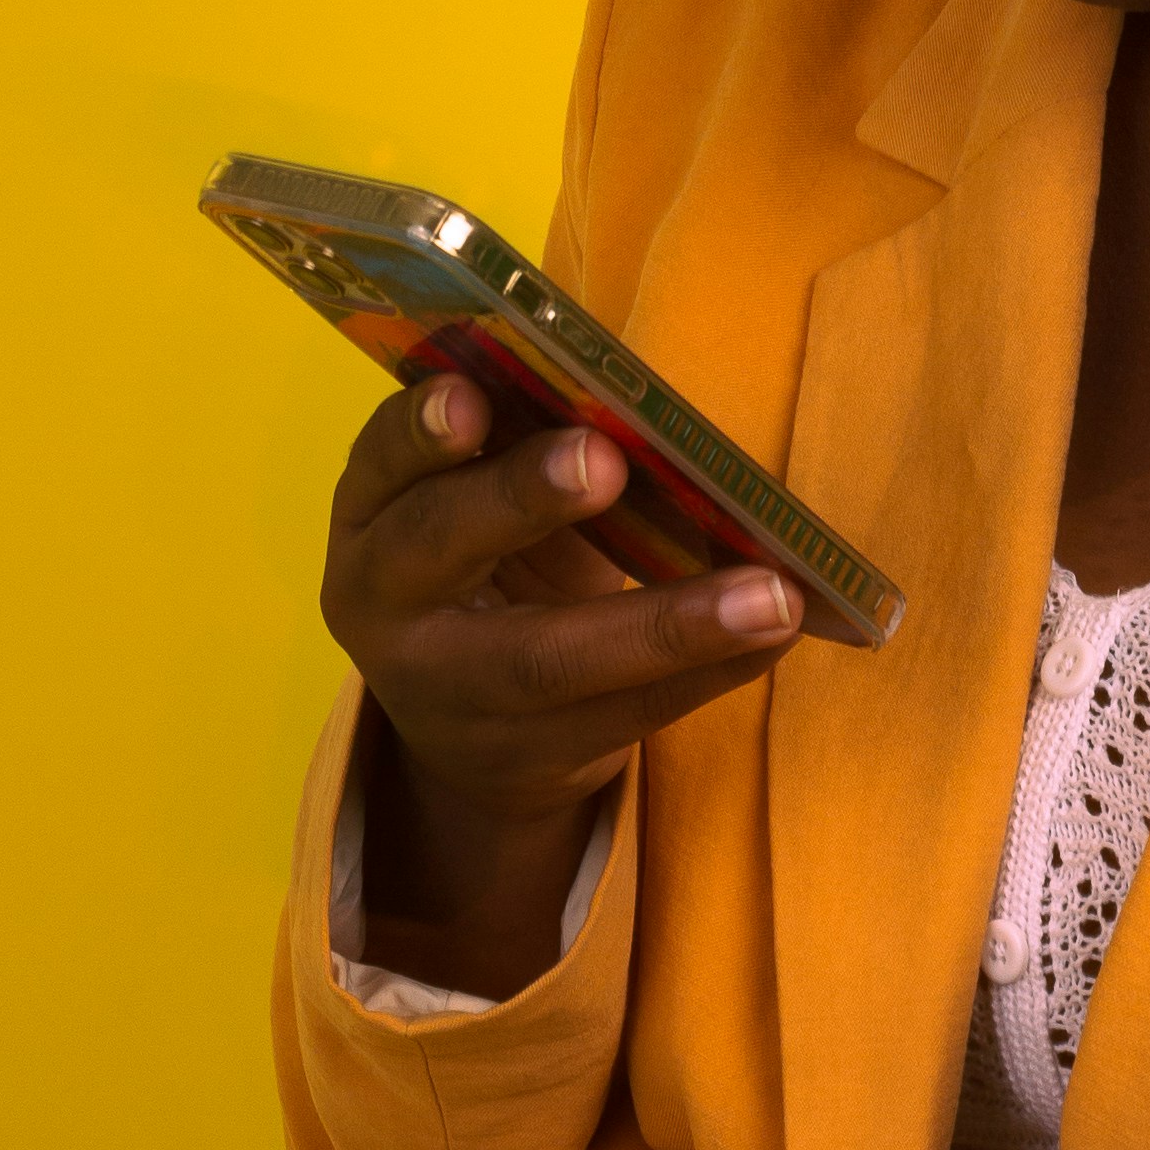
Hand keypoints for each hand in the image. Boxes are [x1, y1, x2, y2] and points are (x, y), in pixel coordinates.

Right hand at [325, 376, 800, 986]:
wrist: (468, 725)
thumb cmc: (490, 559)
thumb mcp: (474, 499)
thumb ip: (523, 446)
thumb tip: (634, 394)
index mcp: (371, 513)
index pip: (379, 462)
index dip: (419, 431)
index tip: (472, 395)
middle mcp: (388, 606)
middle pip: (442, 550)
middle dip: (521, 499)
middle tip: (603, 461)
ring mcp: (454, 694)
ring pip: (551, 662)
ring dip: (670, 624)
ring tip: (770, 593)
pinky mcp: (531, 755)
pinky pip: (627, 714)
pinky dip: (712, 669)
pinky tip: (778, 630)